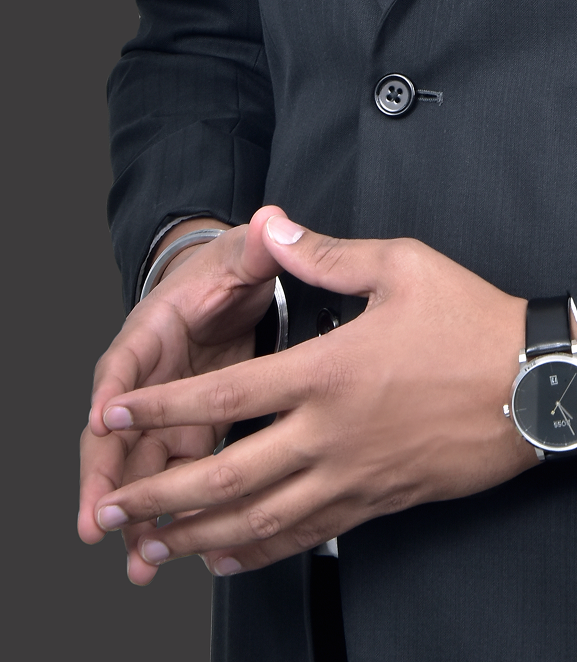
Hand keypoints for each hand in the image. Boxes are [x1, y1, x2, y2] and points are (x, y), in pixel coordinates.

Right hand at [78, 207, 279, 583]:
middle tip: (97, 521)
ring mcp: (164, 410)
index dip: (113, 390)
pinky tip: (159, 554)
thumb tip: (272, 222)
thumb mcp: (244, 252)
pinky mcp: (188, 432)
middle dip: (105, 478)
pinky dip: (163, 515)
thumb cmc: (229, 268)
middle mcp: (149, 377)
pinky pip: (170, 478)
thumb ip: (258, 244)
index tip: (100, 418)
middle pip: (115, 431)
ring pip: (138, 467)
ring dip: (131, 513)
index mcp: (154, 329)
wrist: (233, 283)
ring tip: (133, 560)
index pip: (125, 360)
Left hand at [81, 210, 536, 577]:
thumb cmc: (472, 319)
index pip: (225, 393)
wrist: (535, 383)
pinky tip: (227, 557)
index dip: (163, 407)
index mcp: (328, 371)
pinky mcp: (377, 502)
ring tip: (152, 542)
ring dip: (197, 535)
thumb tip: (271, 226)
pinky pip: (305, 537)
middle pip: (226, 476)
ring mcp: (352, 475)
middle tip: (113, 501)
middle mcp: (330, 433)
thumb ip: (326, 254)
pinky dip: (258, 553)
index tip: (117, 411)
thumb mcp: (402, 265)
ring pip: (258, 520)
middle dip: (160, 491)